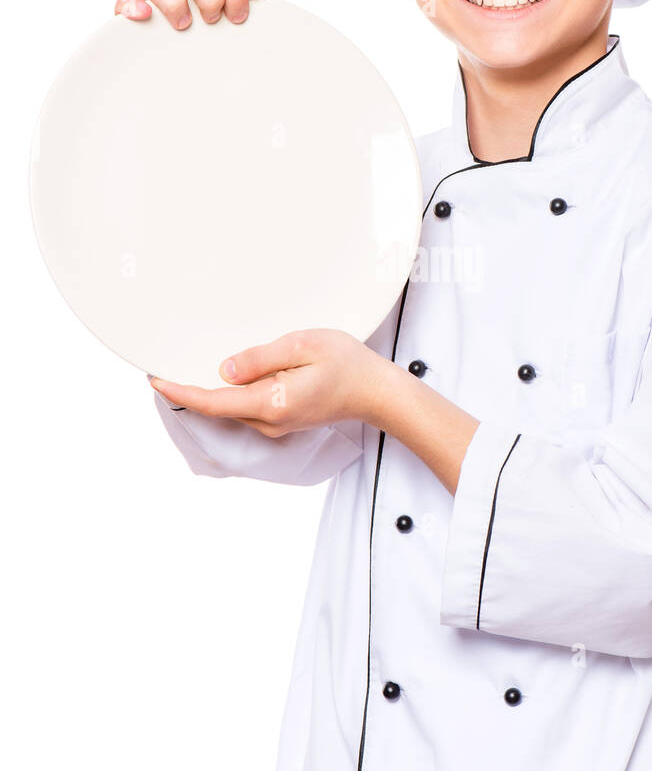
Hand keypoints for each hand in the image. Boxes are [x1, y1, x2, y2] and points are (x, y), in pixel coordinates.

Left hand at [150, 328, 387, 436]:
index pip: (213, 402)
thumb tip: (224, 369)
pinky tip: (227, 374)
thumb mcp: (303, 346)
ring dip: (209, 391)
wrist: (377, 392)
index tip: (156, 380)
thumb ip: (261, 358)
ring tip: (190, 364)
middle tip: (164, 364)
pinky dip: (230, 393)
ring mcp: (275, 424)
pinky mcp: (281, 420)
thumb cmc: (347, 364)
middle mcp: (269, 421)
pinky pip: (246, 407)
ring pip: (231, 408)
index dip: (180, 392)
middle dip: (189, 389)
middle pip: (217, 407)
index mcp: (271, 403)